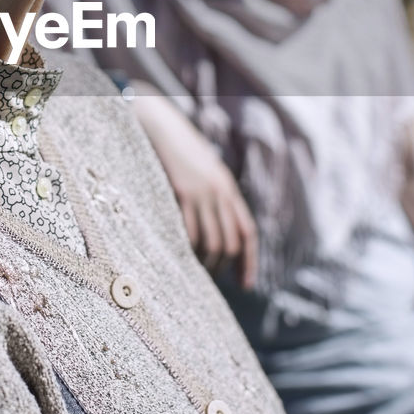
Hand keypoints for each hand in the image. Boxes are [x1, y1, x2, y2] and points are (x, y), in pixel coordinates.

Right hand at [132, 87, 257, 288]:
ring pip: (212, 241)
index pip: (246, 232)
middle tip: (212, 280)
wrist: (163, 128)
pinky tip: (182, 257)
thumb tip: (217, 229)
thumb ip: (215, 196)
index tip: (246, 284)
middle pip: (231, 242)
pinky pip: (190, 231)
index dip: (249, 261)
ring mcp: (203, 193)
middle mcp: (221, 192)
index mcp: (229, 189)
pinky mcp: (183, 193)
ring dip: (206, 263)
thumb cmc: (181, 153)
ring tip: (196, 272)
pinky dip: (188, 249)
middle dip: (224, 266)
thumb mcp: (206, 173)